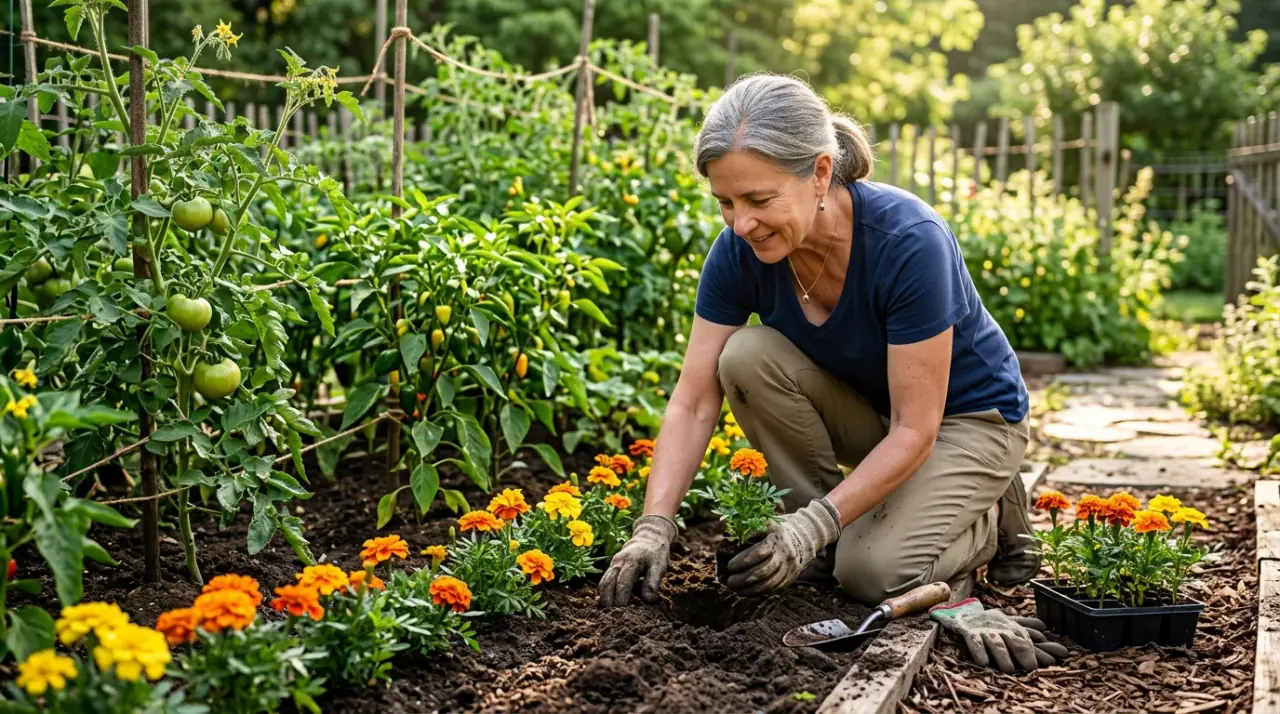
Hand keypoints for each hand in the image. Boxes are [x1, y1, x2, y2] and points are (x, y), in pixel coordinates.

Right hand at [598, 514, 677, 606]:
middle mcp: (619, 562)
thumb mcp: (659, 566)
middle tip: (612, 615)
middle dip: (608, 600)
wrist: (648, 537)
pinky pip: (604, 580)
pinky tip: (608, 603)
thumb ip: (653, 582)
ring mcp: (613, 564)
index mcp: (631, 561)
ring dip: (604, 597)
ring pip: (603, 582)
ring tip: (608, 612)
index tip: (623, 611)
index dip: (621, 597)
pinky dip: (604, 592)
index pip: (623, 582)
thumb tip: (648, 599)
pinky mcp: (612, 567)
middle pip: (607, 583)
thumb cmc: (655, 553)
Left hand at [725, 498, 841, 597]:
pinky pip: (775, 588)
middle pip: (763, 571)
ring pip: (770, 582)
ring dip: (751, 589)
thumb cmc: (779, 528)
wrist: (806, 535)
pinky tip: (747, 592)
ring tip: (736, 589)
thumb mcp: (767, 523)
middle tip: (729, 581)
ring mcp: (789, 567)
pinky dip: (760, 592)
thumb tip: (733, 540)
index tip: (729, 566)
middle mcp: (784, 554)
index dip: (743, 560)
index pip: (759, 552)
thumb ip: (751, 530)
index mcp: (776, 538)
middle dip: (744, 578)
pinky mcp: (791, 576)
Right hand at [928, 597, 1068, 672]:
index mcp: (1010, 626)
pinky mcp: (966, 632)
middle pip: (1014, 640)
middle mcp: (999, 628)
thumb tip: (1044, 627)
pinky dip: (979, 651)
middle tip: (1031, 667)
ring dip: (1003, 655)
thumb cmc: (989, 621)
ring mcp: (983, 630)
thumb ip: (1024, 625)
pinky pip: (974, 641)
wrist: (960, 612)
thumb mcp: (1007, 621)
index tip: (1052, 660)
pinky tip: (983, 662)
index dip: (1039, 649)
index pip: (1027, 638)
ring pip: (996, 643)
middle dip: (1024, 652)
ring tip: (1009, 669)